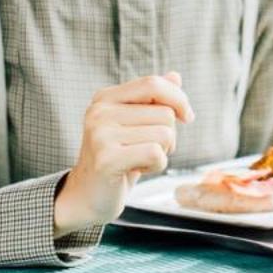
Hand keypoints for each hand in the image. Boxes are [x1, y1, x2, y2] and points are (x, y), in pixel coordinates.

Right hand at [56, 72, 195, 231]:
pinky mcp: (107, 159)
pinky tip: (136, 170)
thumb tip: (176, 77)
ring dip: (161, 153)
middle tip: (146, 149)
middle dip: (168, 135)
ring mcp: (101, 134)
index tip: (187, 117)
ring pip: (164, 134)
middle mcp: (99, 111)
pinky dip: (156, 166)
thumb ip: (152, 100)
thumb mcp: (134, 125)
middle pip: (165, 113)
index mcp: (105, 98)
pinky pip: (156, 154)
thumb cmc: (115, 159)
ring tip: (138, 160)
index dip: (178, 98)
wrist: (86, 195)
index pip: (153, 84)